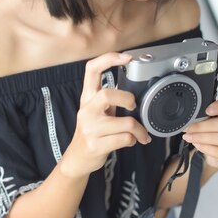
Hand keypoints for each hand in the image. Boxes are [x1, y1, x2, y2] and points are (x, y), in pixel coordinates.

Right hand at [60, 52, 150, 178]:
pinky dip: (134, 140)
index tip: (127, 57)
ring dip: (139, 130)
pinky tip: (131, 141)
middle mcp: (86, 111)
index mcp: (87, 98)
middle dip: (128, 99)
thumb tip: (131, 87)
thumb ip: (108, 99)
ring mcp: (90, 128)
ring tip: (140, 134)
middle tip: (133, 107)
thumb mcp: (96, 112)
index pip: (91, 70)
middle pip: (107, 94)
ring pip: (125, 123)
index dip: (109, 59)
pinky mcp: (96, 145)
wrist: (77, 159)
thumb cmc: (92, 133)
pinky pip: (125, 139)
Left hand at [182, 93, 217, 171]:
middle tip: (188, 128)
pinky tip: (198, 145)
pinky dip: (207, 148)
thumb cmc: (207, 132)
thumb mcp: (204, 119)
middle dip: (202, 126)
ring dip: (202, 137)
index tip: (208, 110)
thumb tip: (189, 117)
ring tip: (190, 137)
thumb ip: (201, 115)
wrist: (207, 152)